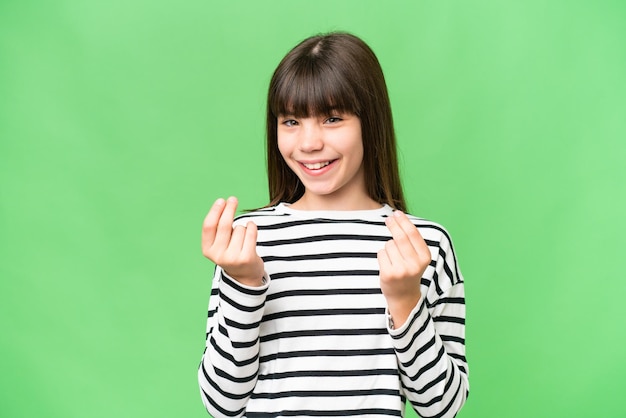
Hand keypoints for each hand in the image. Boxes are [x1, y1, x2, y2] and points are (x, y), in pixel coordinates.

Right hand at [202, 197, 264, 286]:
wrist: (245, 276)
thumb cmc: (232, 253)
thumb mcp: (219, 244)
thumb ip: (218, 228)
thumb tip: (224, 204)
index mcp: (207, 250)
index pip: (209, 226)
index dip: (215, 211)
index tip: (221, 201)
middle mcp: (218, 255)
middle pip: (224, 225)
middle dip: (229, 209)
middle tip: (233, 199)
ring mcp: (232, 258)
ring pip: (239, 228)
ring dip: (243, 227)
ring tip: (243, 238)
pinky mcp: (247, 258)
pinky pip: (250, 232)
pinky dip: (252, 226)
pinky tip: (251, 229)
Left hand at [377, 210, 430, 327]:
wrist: (403, 295)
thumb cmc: (409, 270)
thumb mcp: (417, 257)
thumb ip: (411, 241)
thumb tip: (398, 217)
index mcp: (425, 258)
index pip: (413, 234)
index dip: (404, 222)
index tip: (397, 213)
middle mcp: (415, 264)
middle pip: (400, 237)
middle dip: (393, 225)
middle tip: (388, 219)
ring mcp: (401, 270)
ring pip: (389, 245)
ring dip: (388, 248)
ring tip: (393, 259)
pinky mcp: (388, 274)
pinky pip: (381, 253)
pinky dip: (382, 255)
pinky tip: (387, 265)